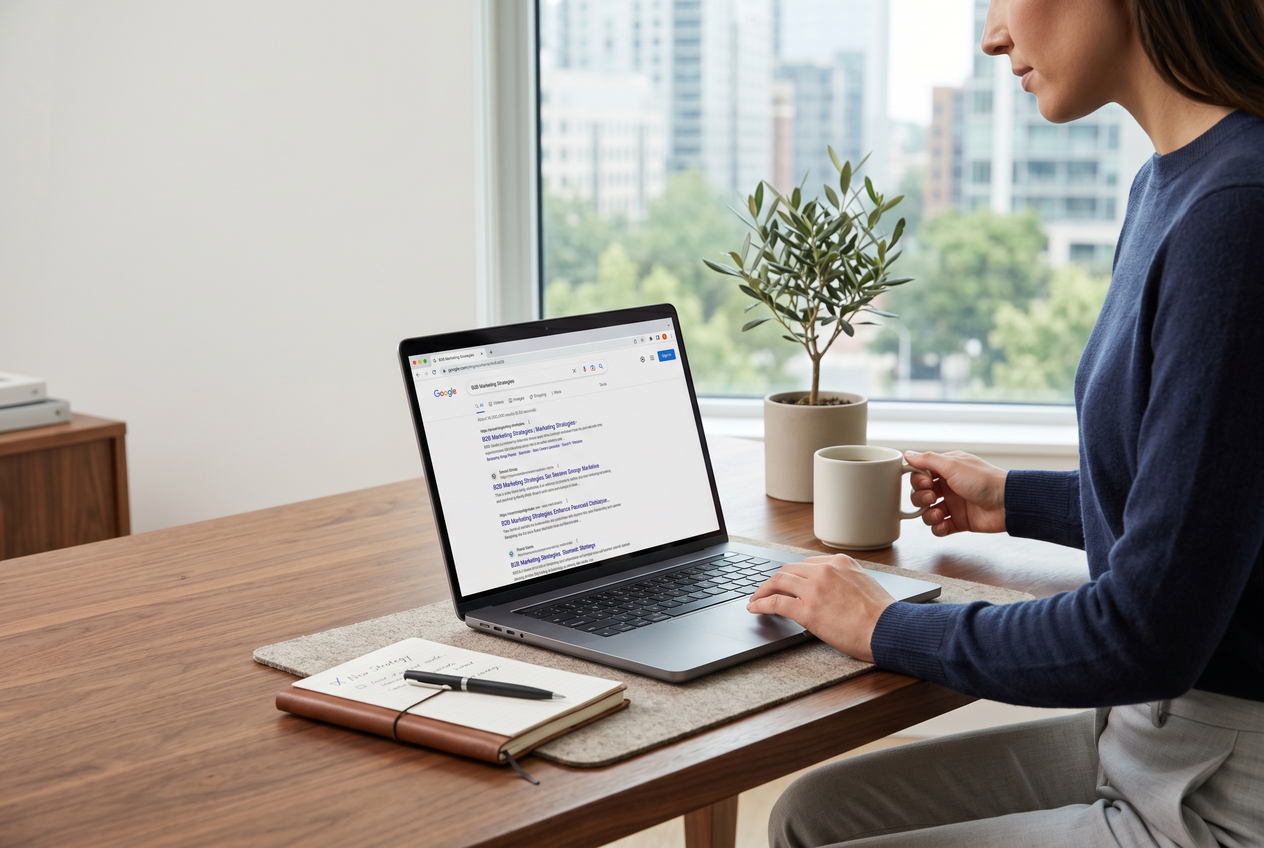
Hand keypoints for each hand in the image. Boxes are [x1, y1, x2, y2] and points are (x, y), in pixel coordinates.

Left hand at [745, 555, 893, 661]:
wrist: (889, 629)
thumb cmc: (882, 614)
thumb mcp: (864, 583)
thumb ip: (844, 580)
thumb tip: (829, 589)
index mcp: (840, 562)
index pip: (806, 564)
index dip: (792, 574)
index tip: (785, 581)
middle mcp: (825, 571)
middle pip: (789, 570)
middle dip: (774, 580)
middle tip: (765, 589)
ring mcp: (814, 589)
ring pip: (778, 581)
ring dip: (763, 590)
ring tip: (755, 598)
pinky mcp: (807, 609)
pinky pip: (776, 602)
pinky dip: (761, 604)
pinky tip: (755, 608)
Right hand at [903, 450, 1006, 535]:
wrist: (1007, 503)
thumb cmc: (984, 480)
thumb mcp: (953, 465)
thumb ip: (928, 460)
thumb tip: (908, 454)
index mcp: (947, 470)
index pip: (921, 474)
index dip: (917, 480)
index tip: (924, 482)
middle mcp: (948, 486)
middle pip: (920, 494)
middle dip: (920, 497)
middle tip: (932, 497)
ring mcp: (953, 505)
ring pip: (927, 512)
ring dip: (928, 514)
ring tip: (939, 513)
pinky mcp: (958, 521)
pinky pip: (939, 527)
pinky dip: (938, 528)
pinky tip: (943, 524)